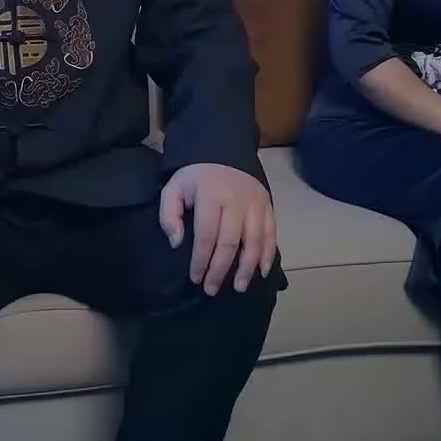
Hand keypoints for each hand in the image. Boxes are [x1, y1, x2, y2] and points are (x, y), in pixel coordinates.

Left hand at [159, 163, 276, 295]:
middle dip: (220, 269)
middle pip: (230, 242)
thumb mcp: (174, 189)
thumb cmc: (196, 177)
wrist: (224, 151)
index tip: (195, 278)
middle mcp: (237, 199)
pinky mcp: (268, 205)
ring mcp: (256, 202)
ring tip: (238, 287)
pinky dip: (268, 254)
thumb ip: (169, 215)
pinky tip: (261, 271)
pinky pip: (271, 233)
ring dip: (247, 267)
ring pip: (254, 241)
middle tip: (211, 289)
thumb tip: (178, 243)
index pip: (206, 235)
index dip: (201, 260)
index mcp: (211, 195)